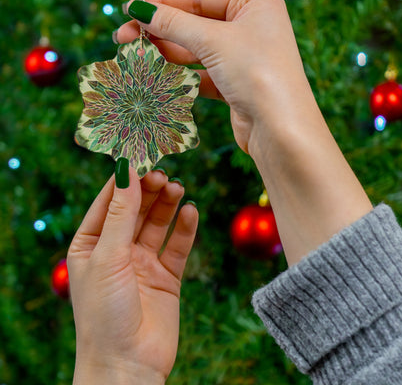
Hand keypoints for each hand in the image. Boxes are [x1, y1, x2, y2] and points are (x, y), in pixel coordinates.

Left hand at [67, 168, 197, 383]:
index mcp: (91, 245)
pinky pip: (177, 246)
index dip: (124, 180)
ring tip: (178, 188)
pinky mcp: (167, 276)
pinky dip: (185, 228)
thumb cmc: (104, 313)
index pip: (108, 202)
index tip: (140, 157)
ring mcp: (143, 263)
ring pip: (158, 224)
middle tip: (163, 174)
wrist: (128, 365)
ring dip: (168, 205)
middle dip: (149, 190)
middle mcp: (117, 250)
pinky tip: (191, 212)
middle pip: (136, 210)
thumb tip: (126, 171)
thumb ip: (120, 213)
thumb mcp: (108, 256)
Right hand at [116, 0, 308, 153]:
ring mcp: (243, 58)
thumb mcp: (214, 41)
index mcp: (254, 4)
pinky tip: (157, 76)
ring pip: (197, 50)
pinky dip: (181, 75)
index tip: (129, 9)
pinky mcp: (236, 85)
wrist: (280, 130)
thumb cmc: (257, 74)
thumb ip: (174, 24)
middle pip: (195, 23)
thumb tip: (139, 9)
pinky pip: (202, 74)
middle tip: (123, 38)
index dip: (162, 3)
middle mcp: (250, 28)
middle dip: (159, 30)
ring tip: (134, 56)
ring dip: (166, 53)